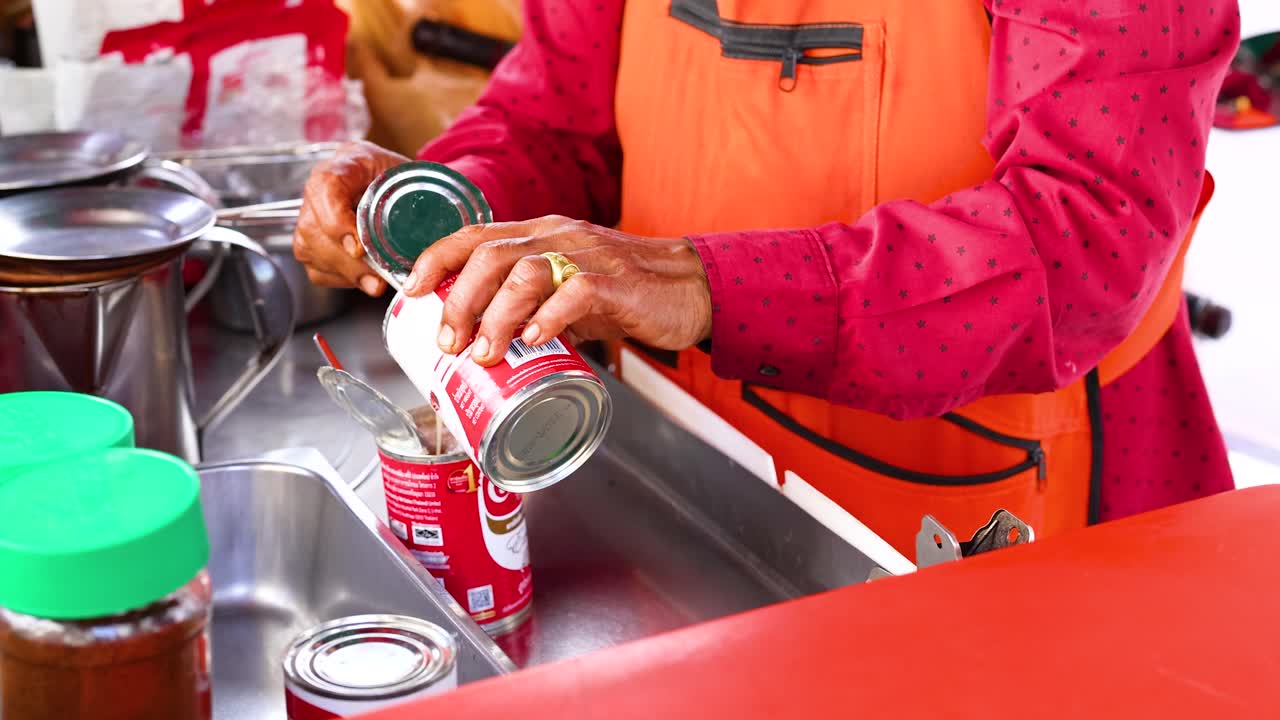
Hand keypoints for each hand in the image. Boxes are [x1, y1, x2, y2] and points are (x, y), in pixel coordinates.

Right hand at [293, 140, 409, 295]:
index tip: (359, 248)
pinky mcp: (310, 241)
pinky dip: (342, 279)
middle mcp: (321, 188)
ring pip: (312, 251)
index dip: (336, 220)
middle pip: (315, 228)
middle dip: (348, 262)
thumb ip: (424, 198)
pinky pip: (317, 268)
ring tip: (376, 281)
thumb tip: (441, 234)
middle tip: (377, 278)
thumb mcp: (415, 177)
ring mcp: (311, 214)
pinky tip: (363, 277)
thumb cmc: (399, 177)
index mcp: (347, 163)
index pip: (326, 187)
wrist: (389, 181)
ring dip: (347, 273)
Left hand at [402, 216, 712, 366]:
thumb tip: (483, 342)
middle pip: (490, 255)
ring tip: (484, 353)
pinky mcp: (616, 282)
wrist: (690, 287)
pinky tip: (535, 342)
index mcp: (539, 234)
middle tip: (448, 341)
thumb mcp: (566, 292)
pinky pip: (574, 292)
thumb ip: (530, 307)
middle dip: (458, 300)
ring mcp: (586, 256)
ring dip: (496, 315)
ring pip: (525, 272)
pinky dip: (549, 318)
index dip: (435, 259)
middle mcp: (556, 236)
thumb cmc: (624, 292)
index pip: (474, 234)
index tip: (410, 292)